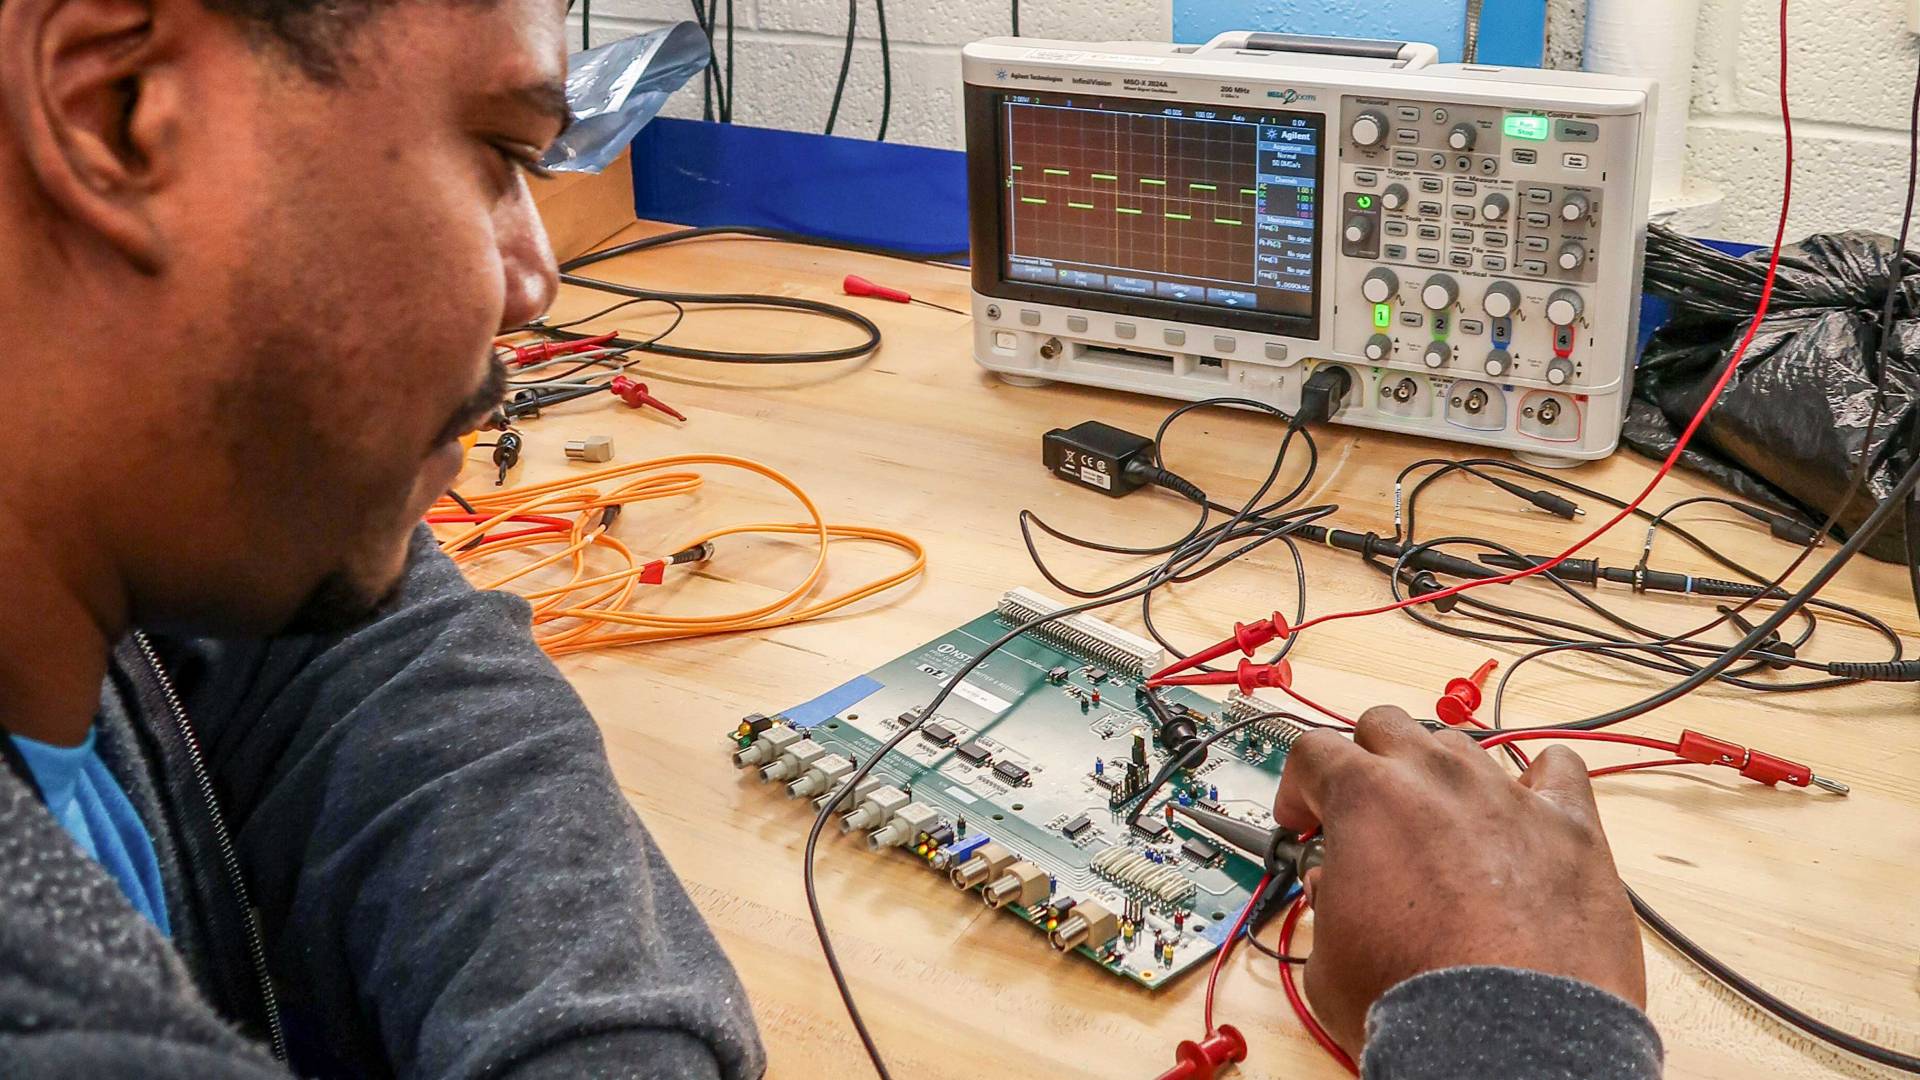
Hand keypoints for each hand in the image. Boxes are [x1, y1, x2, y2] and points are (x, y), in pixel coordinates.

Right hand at [1273, 706, 1644, 1054]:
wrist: (1509, 1039)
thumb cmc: (1418, 1002)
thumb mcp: (1327, 957)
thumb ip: (1328, 900)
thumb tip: (1340, 888)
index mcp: (1366, 798)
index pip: (1314, 751)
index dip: (1299, 786)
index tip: (1304, 817)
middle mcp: (1437, 779)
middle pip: (1387, 725)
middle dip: (1367, 760)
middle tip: (1365, 812)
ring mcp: (1508, 795)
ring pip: (1462, 744)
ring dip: (1440, 774)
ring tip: (1441, 824)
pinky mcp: (1571, 827)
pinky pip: (1559, 769)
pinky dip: (1540, 780)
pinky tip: (1528, 805)